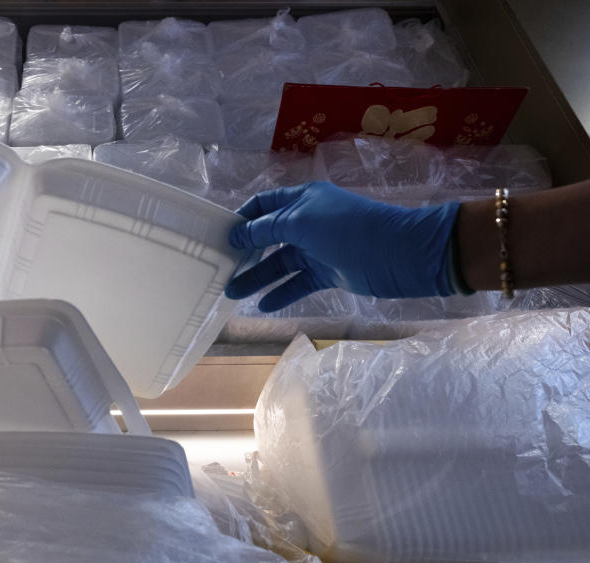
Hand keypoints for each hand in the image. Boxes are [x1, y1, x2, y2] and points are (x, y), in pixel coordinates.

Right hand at [224, 182, 460, 311]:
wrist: (400, 255)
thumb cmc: (349, 230)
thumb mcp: (301, 222)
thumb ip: (266, 228)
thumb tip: (237, 234)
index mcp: (302, 199)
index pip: (263, 204)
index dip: (242, 218)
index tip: (219, 235)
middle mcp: (307, 221)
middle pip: (268, 236)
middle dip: (245, 252)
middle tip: (221, 268)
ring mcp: (318, 248)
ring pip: (280, 262)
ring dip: (257, 277)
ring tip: (232, 293)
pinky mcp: (328, 272)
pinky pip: (298, 282)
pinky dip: (281, 292)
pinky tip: (263, 305)